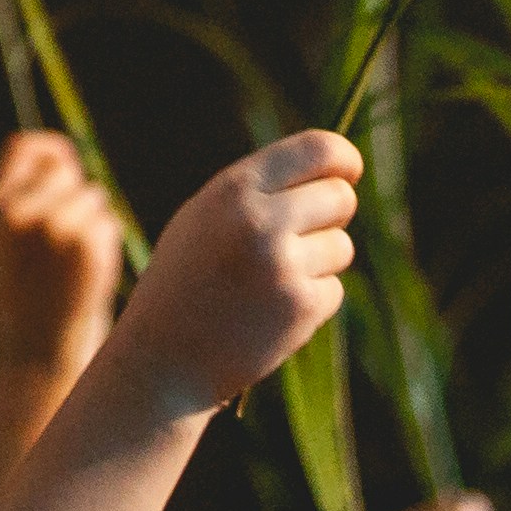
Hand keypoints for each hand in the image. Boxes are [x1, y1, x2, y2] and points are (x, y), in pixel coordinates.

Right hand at [0, 129, 128, 370]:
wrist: (39, 356)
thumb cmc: (26, 300)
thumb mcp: (4, 244)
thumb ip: (21, 196)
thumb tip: (61, 152)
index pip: (22, 146)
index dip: (49, 149)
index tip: (65, 161)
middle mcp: (15, 211)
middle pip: (62, 168)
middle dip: (74, 193)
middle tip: (70, 237)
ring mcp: (50, 223)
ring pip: (91, 195)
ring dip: (92, 223)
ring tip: (72, 266)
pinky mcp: (84, 240)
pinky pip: (108, 220)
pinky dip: (107, 243)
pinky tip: (87, 276)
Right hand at [99, 128, 357, 417]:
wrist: (161, 361)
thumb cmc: (185, 282)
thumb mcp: (206, 217)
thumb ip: (260, 191)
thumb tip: (333, 171)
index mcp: (235, 189)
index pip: (318, 150)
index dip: (343, 159)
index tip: (349, 171)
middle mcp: (261, 220)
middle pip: (341, 197)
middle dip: (332, 216)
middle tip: (300, 238)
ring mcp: (282, 264)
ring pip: (342, 247)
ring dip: (319, 264)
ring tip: (269, 284)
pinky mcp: (300, 307)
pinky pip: (333, 290)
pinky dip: (310, 302)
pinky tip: (270, 316)